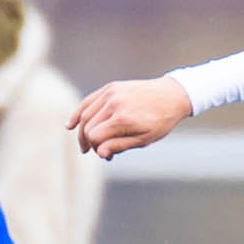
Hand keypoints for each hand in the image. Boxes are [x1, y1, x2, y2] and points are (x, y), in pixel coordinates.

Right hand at [69, 77, 192, 159]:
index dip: (97, 150)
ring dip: (82, 131)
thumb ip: (120, 146)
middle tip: (97, 152)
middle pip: (88, 127)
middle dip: (89, 142)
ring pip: (86, 115)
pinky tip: (70, 125)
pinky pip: (89, 101)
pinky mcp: (110, 87)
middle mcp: (114, 104)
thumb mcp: (144, 139)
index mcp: (123, 119)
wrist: (172, 95)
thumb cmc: (160, 121)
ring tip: (84, 145)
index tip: (107, 156)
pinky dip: (79, 113)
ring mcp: (111, 93)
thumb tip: (100, 153)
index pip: (95, 138)